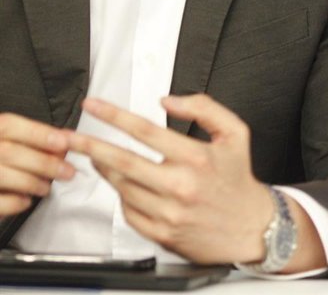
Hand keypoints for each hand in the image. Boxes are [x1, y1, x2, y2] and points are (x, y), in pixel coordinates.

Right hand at [0, 112, 74, 214]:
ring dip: (31, 182)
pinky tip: (25, 202)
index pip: (8, 125)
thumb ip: (28, 141)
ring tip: (46, 188)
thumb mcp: (5, 144)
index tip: (65, 143)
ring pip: (1, 175)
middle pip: (9, 151)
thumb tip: (64, 141)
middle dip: (43, 162)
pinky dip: (13, 202)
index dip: (38, 133)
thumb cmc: (0, 161)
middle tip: (68, 172)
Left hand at [66, 95, 273, 264]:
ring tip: (99, 157)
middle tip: (69, 137)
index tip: (94, 105)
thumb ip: (204, 108)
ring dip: (105, 170)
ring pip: (122, 187)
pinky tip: (127, 185)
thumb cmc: (239, 179)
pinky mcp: (161, 233)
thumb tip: (167, 101)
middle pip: (122, 162)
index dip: (114, 116)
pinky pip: (128, 211)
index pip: (145, 131)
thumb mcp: (236, 133)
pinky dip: (123, 195)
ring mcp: (168, 212)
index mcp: (197, 158)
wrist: (251, 227)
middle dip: (90, 146)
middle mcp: (180, 186)